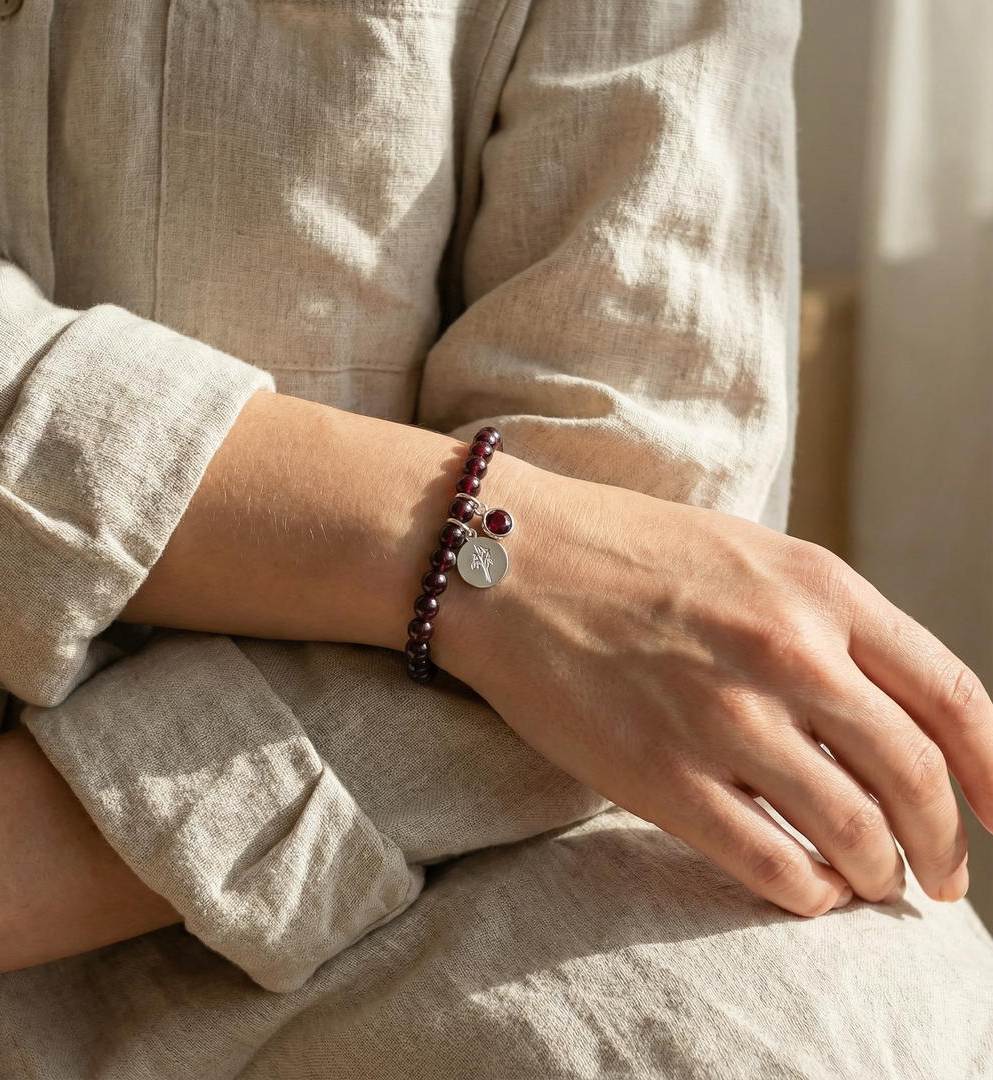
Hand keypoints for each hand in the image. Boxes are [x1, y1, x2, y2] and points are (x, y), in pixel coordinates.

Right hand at [440, 461, 990, 916]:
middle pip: (915, 779)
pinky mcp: (661, 774)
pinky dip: (806, 893)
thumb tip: (880, 709)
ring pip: (854, 833)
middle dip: (944, 846)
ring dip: (876, 876)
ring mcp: (725, 717)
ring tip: (869, 886)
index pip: (953, 700)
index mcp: (820, 589)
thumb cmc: (623, 550)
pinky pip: (772, 865)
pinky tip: (803, 890)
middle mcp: (789, 653)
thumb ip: (821, 620)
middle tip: (939, 879)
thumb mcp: (748, 553)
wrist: (507, 557)